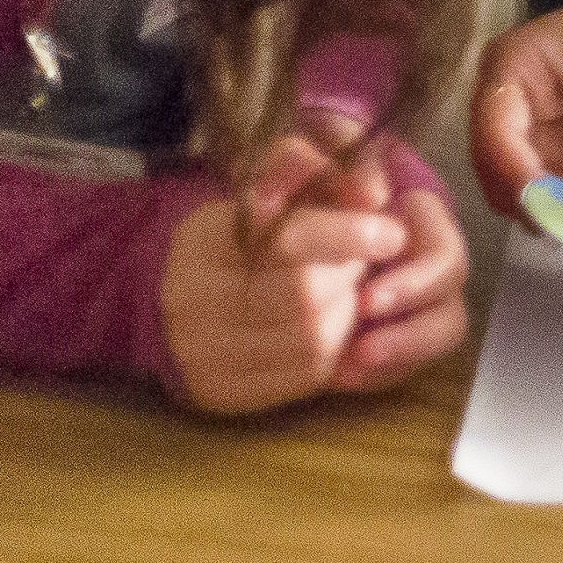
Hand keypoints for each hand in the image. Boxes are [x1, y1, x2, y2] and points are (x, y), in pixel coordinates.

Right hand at [158, 137, 467, 413]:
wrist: (169, 299)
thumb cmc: (238, 236)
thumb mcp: (265, 186)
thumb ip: (313, 169)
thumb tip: (374, 192)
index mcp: (203, 241)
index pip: (286, 240)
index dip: (348, 236)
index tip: (393, 234)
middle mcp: (193, 301)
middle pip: (306, 297)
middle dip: (350, 277)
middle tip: (357, 266)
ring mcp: (204, 354)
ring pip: (313, 342)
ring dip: (348, 316)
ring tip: (343, 295)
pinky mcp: (223, 393)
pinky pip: (305, 377)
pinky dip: (334, 351)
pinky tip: (328, 327)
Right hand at [473, 0, 562, 213]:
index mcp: (515, 65)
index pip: (495, 128)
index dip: (516, 172)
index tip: (553, 209)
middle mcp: (511, 104)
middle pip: (499, 168)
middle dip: (534, 200)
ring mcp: (535, 133)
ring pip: (523, 191)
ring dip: (555, 212)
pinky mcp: (562, 156)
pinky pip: (557, 195)